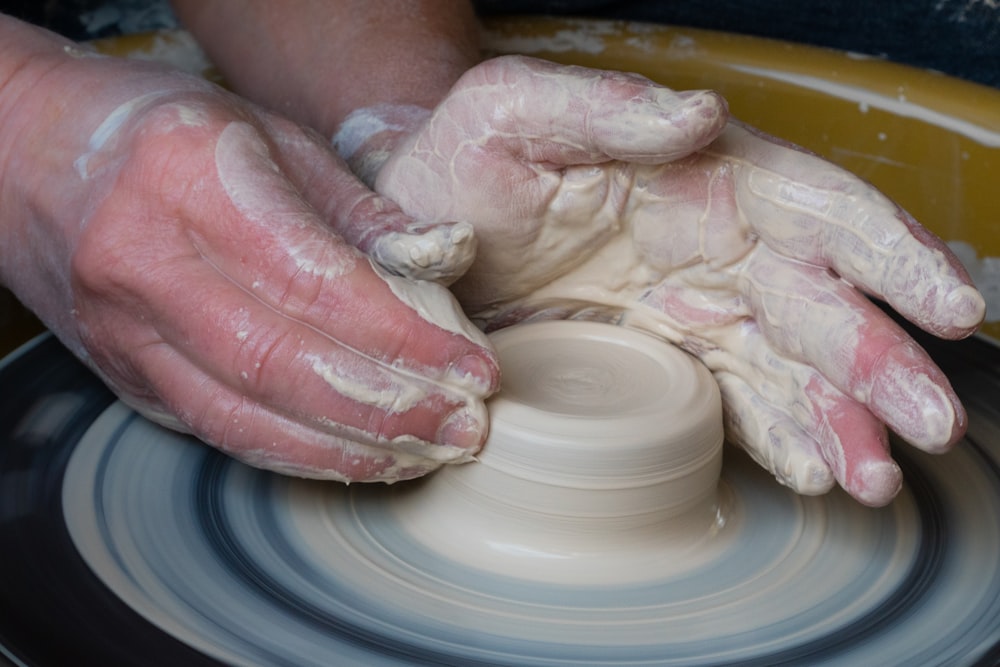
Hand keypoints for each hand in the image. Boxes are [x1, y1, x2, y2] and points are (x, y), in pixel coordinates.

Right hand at [0, 24, 497, 481]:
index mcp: (188, 180)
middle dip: (389, 410)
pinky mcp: (125, 376)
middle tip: (465, 427)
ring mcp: (124, 332)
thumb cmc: (161, 133)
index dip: (405, 336)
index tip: (472, 365)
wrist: (23, 155)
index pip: (316, 282)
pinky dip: (299, 453)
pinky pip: (220, 431)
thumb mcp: (268, 134)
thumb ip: (356, 206)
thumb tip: (444, 261)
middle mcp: (145, 264)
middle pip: (283, 365)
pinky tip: (360, 458)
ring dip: (351, 449)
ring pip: (248, 417)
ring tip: (429, 454)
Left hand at [369, 55, 984, 504]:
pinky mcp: (664, 358)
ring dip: (840, 421)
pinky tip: (812, 472)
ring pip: (791, 368)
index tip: (947, 304)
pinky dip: (777, 436)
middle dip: (880, 365)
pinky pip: (734, 401)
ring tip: (872, 477)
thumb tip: (701, 115)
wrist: (419, 220)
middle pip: (824, 306)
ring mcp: (695, 307)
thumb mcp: (516, 111)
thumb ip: (606, 107)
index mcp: (705, 177)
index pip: (821, 212)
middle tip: (930, 425)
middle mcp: (719, 245)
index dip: (891, 257)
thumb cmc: (466, 154)